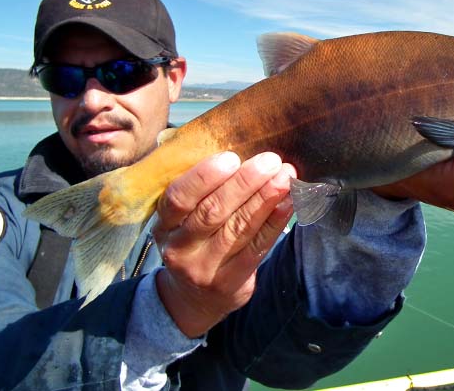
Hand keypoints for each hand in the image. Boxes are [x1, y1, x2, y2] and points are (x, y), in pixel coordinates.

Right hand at [152, 152, 296, 337]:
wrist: (194, 299)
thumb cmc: (195, 242)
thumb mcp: (183, 220)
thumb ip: (204, 192)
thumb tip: (245, 154)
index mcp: (164, 224)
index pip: (178, 199)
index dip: (203, 177)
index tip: (231, 157)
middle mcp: (180, 248)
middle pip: (213, 212)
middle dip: (244, 183)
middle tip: (270, 161)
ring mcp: (204, 268)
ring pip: (238, 228)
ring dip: (265, 198)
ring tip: (285, 176)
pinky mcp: (231, 282)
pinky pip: (257, 247)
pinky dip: (275, 221)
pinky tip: (289, 202)